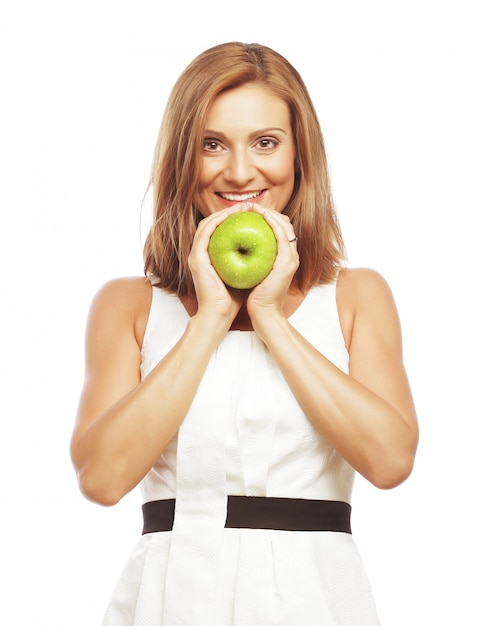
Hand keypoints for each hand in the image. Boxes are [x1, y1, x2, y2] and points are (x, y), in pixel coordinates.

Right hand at [188, 207, 244, 324]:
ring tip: (243, 207)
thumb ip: (250, 260)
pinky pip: (205, 232)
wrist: (220, 314)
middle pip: (215, 223)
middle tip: (250, 205)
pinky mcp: (196, 258)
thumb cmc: (235, 299)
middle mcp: (203, 252)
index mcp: (212, 256)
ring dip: (225, 212)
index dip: (237, 219)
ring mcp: (197, 254)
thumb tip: (267, 246)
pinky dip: (218, 221)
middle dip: (232, 211)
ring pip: (209, 223)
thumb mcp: (246, 274)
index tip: (255, 213)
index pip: (223, 231)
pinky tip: (232, 217)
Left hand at [245, 205, 298, 323]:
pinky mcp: (287, 263)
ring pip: (285, 226)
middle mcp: (291, 256)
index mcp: (284, 258)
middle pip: (285, 224)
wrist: (263, 315)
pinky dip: (272, 223)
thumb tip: (236, 248)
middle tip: (250, 206)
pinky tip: (259, 217)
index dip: (267, 218)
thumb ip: (251, 261)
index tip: (249, 214)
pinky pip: (281, 236)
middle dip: (269, 211)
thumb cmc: (255, 298)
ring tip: (254, 207)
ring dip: (270, 213)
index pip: (280, 231)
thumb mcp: (253, 274)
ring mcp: (291, 259)